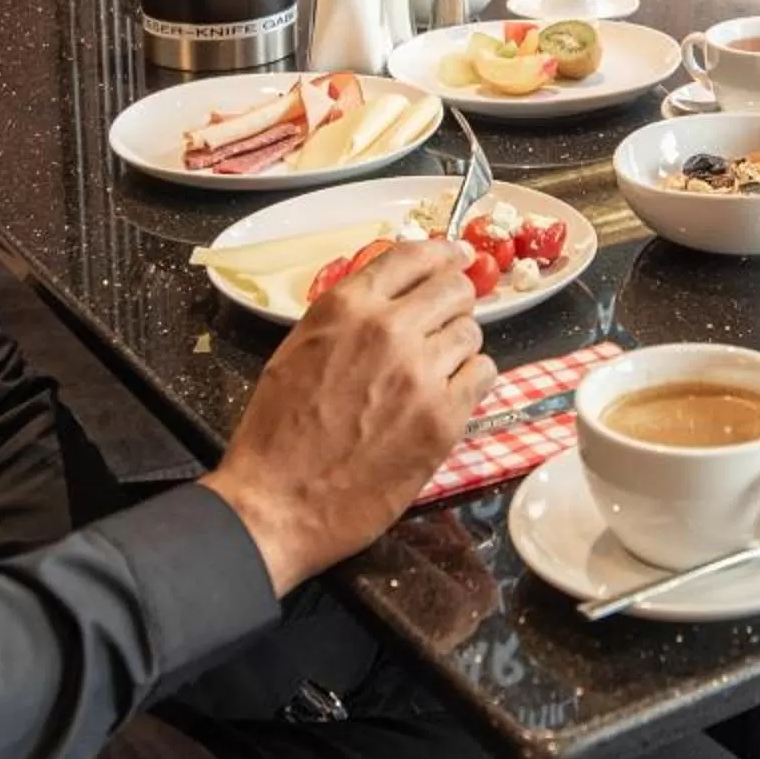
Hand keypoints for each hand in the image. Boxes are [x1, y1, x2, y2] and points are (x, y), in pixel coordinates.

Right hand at [201, 237, 495, 595]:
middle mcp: (389, 329)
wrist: (277, 504)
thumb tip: (392, 298)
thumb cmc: (277, 432)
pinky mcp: (445, 418)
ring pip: (472, 333)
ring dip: (459, 345)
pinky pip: (483, 375)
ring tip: (438, 368)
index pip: (413, 256)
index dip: (441, 254)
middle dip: (455, 300)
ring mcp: (422, 373)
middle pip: (454, 288)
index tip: (455, 257)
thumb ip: (348, 319)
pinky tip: (448, 395)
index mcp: (347, 308)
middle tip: (449, 318)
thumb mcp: (298, 350)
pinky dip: (471, 381)